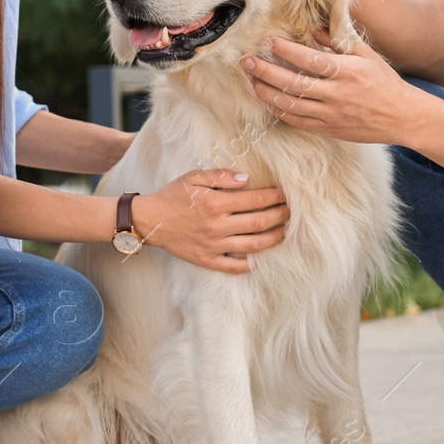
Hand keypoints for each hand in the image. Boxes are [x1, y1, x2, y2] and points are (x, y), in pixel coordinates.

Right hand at [129, 169, 288, 273]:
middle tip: (292, 211)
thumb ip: (220, 176)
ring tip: (285, 232)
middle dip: (280, 215)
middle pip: (259, 222)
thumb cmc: (173, 195)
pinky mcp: (207, 260)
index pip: (255, 200)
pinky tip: (261, 258)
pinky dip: (250, 264)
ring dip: (273, 238)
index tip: (286, 193)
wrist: (150, 220)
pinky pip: (234, 267)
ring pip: (252, 245)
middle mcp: (217, 226)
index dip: (274, 196)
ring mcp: (213, 245)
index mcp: (215, 203)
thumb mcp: (193, 177)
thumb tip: (247, 179)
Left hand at [240, 29, 418, 144]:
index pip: (310, 60)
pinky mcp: (328, 129)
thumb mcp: (366, 55)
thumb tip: (312, 28)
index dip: (286, 50)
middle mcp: (337, 94)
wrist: (402, 117)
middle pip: (293, 83)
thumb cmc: (385, 82)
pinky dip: (279, 110)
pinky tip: (267, 100)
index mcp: (347, 72)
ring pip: (290, 105)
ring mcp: (331, 115)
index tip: (269, 41)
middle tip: (247, 61)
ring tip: (251, 80)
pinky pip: (297, 121)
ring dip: (266, 92)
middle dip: (266, 71)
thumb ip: (338, 42)